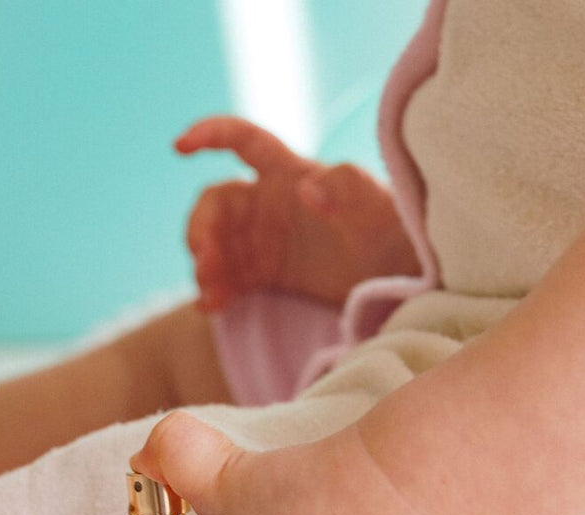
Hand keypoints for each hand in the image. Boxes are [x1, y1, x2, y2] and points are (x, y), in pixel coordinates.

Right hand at [177, 115, 418, 311]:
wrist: (405, 281)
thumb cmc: (396, 237)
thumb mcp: (378, 211)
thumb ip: (347, 190)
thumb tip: (306, 188)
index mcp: (291, 175)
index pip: (243, 142)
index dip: (209, 135)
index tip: (179, 148)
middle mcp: (271, 204)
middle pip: (217, 204)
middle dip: (201, 228)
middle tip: (204, 261)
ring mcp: (265, 241)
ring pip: (215, 243)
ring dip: (204, 264)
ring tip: (210, 294)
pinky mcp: (266, 275)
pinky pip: (227, 278)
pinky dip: (214, 290)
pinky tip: (212, 308)